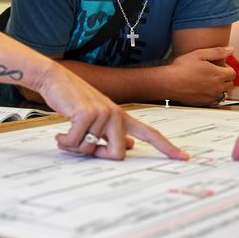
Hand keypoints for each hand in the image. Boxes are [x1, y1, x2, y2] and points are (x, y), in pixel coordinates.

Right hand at [36, 64, 187, 160]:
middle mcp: (116, 115)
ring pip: (90, 150)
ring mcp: (103, 114)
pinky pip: (76, 143)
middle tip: (84, 149)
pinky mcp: (86, 114)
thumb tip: (129, 145)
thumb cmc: (74, 98)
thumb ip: (115, 130)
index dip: (167, 147)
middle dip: (98, 157)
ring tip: (66, 136)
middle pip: (117, 155)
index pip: (150, 133)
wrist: (55, 79)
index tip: (183, 158)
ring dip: (74, 147)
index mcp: (121, 116)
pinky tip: (60, 135)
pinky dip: (65, 142)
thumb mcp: (98, 115)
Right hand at [163, 46, 235, 105]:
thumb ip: (217, 52)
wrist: (169, 83)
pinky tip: (204, 90)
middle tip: (213, 74)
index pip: (233, 73)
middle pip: (230, 84)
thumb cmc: (182, 68)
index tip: (218, 67)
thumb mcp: (199, 54)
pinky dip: (213, 96)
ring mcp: (211, 97)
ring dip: (220, 88)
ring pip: (224, 93)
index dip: (226, 68)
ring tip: (209, 82)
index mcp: (218, 75)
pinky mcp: (204, 103)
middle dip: (225, 78)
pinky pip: (215, 101)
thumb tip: (231, 49)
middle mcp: (217, 87)